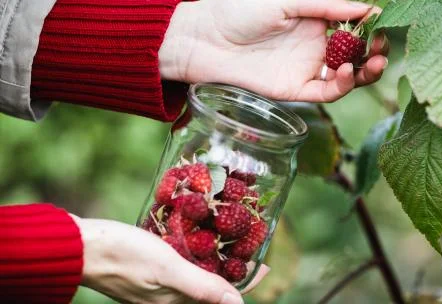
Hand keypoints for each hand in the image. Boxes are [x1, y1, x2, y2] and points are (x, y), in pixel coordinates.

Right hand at [73, 217, 268, 303]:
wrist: (82, 247)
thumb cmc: (124, 256)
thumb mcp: (167, 269)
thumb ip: (201, 288)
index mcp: (176, 302)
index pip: (222, 297)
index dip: (246, 283)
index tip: (265, 266)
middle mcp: (170, 297)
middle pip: (211, 286)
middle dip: (232, 269)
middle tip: (250, 247)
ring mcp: (159, 284)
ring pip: (196, 274)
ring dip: (214, 260)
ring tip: (229, 240)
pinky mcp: (149, 271)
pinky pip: (180, 265)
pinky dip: (193, 253)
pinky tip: (196, 237)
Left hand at [160, 0, 388, 102]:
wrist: (205, 40)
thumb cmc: (239, 11)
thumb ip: (323, 4)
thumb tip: (366, 8)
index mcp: (312, 21)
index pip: (352, 27)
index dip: (370, 27)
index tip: (384, 23)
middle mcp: (313, 47)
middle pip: (354, 55)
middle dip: (373, 52)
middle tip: (382, 48)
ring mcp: (304, 70)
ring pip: (346, 77)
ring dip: (365, 72)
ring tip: (373, 62)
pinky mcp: (294, 90)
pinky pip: (326, 92)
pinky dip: (342, 86)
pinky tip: (346, 73)